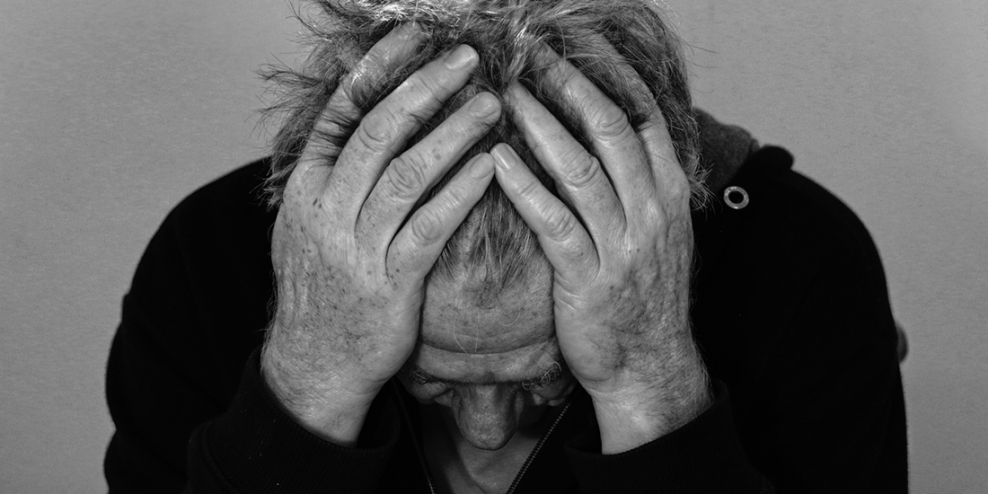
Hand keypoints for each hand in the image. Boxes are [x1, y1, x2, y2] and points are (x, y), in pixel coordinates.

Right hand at [262, 26, 500, 444]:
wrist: (315, 363)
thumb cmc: (323, 289)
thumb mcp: (307, 227)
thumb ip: (331, 176)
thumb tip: (359, 119)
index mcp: (306, 189)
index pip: (341, 112)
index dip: (378, 70)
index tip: (413, 36)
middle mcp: (327, 210)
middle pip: (378, 132)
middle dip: (425, 88)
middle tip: (467, 59)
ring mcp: (357, 247)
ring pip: (408, 174)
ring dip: (453, 133)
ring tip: (491, 104)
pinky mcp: (391, 282)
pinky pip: (430, 227)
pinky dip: (461, 192)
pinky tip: (491, 166)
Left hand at [491, 56, 709, 452]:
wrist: (648, 362)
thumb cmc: (641, 292)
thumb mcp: (658, 231)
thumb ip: (640, 181)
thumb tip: (611, 131)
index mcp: (669, 193)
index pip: (644, 116)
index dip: (611, 74)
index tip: (579, 43)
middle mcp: (651, 211)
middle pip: (612, 131)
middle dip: (572, 86)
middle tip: (534, 53)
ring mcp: (622, 245)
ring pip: (582, 169)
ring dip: (542, 125)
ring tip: (507, 93)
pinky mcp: (587, 278)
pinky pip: (554, 222)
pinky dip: (525, 187)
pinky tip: (496, 160)